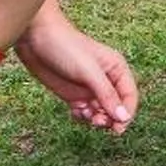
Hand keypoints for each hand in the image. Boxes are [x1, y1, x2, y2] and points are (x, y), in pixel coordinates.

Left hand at [16, 12, 139, 132]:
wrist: (36, 38)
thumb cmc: (66, 47)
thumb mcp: (89, 71)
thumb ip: (107, 94)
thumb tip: (123, 117)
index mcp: (116, 68)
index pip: (129, 95)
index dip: (126, 112)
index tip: (119, 127)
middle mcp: (106, 80)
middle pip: (116, 107)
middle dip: (110, 118)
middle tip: (98, 122)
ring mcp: (89, 88)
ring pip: (101, 112)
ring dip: (96, 118)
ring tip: (85, 115)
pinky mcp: (74, 94)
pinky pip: (85, 112)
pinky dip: (82, 116)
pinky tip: (75, 111)